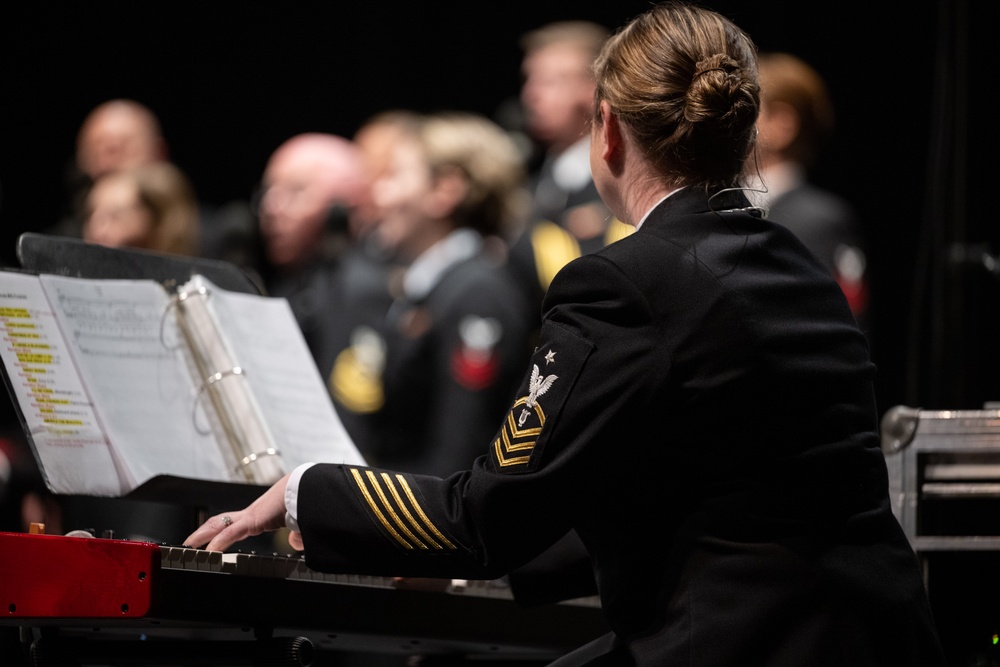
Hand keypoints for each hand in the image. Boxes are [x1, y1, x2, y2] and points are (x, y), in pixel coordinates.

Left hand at [183, 473, 301, 551]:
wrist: (308, 489)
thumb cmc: (305, 501)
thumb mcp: (299, 524)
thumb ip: (296, 535)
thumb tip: (294, 542)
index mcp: (260, 516)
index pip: (234, 525)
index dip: (220, 533)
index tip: (211, 543)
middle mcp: (251, 513)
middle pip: (219, 521)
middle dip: (202, 532)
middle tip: (188, 543)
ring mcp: (250, 515)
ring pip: (218, 524)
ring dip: (202, 535)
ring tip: (189, 545)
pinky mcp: (253, 519)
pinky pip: (231, 532)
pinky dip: (218, 542)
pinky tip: (210, 552)